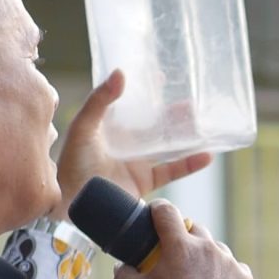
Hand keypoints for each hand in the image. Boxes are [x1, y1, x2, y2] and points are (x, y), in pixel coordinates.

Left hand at [59, 70, 212, 205]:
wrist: (76, 205)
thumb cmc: (72, 166)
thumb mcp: (83, 128)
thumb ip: (99, 100)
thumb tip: (121, 73)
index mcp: (109, 127)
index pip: (130, 104)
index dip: (145, 91)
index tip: (161, 76)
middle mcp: (125, 143)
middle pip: (155, 124)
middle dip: (174, 113)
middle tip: (194, 102)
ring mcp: (137, 162)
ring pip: (168, 145)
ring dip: (186, 135)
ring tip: (204, 124)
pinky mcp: (146, 181)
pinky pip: (173, 170)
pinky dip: (190, 164)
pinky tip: (207, 155)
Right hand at [115, 200, 253, 278]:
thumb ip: (124, 274)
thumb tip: (122, 266)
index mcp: (179, 245)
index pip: (166, 211)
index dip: (158, 209)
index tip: (154, 215)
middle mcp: (207, 247)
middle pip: (193, 228)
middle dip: (182, 237)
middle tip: (174, 255)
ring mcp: (229, 262)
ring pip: (215, 248)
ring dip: (204, 256)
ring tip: (195, 278)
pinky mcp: (244, 278)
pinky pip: (234, 268)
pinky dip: (224, 274)